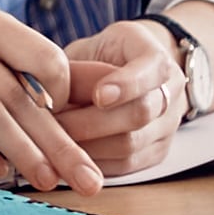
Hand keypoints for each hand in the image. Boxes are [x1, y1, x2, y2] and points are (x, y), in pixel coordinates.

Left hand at [55, 18, 195, 175]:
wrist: (132, 71)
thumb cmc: (103, 56)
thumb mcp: (89, 48)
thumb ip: (74, 68)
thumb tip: (42, 93)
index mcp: (156, 56)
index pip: (152, 69)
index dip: (126, 84)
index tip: (98, 95)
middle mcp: (171, 92)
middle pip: (139, 114)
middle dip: (92, 123)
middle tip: (54, 124)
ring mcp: (167, 126)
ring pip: (131, 145)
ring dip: (88, 147)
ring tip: (53, 142)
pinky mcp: (156, 153)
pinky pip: (126, 166)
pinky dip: (94, 164)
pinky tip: (68, 158)